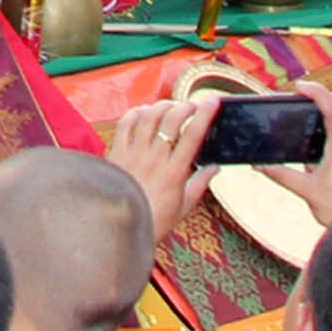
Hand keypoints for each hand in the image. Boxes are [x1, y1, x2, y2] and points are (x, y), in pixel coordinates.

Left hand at [101, 93, 216, 245]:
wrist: (118, 229)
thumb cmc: (153, 220)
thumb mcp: (183, 207)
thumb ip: (200, 184)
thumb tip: (215, 168)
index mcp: (174, 172)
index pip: (193, 135)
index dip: (205, 114)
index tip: (213, 101)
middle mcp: (154, 159)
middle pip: (171, 120)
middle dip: (185, 106)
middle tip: (192, 105)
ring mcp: (133, 154)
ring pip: (148, 118)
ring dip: (162, 106)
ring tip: (170, 106)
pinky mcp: (117, 154)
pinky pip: (125, 124)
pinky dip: (136, 113)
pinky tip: (144, 112)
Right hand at [275, 78, 331, 226]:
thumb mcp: (307, 191)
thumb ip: (282, 175)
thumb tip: (260, 165)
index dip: (316, 92)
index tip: (299, 87)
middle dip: (315, 99)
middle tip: (294, 97)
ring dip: (319, 115)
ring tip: (298, 115)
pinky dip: (323, 130)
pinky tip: (308, 142)